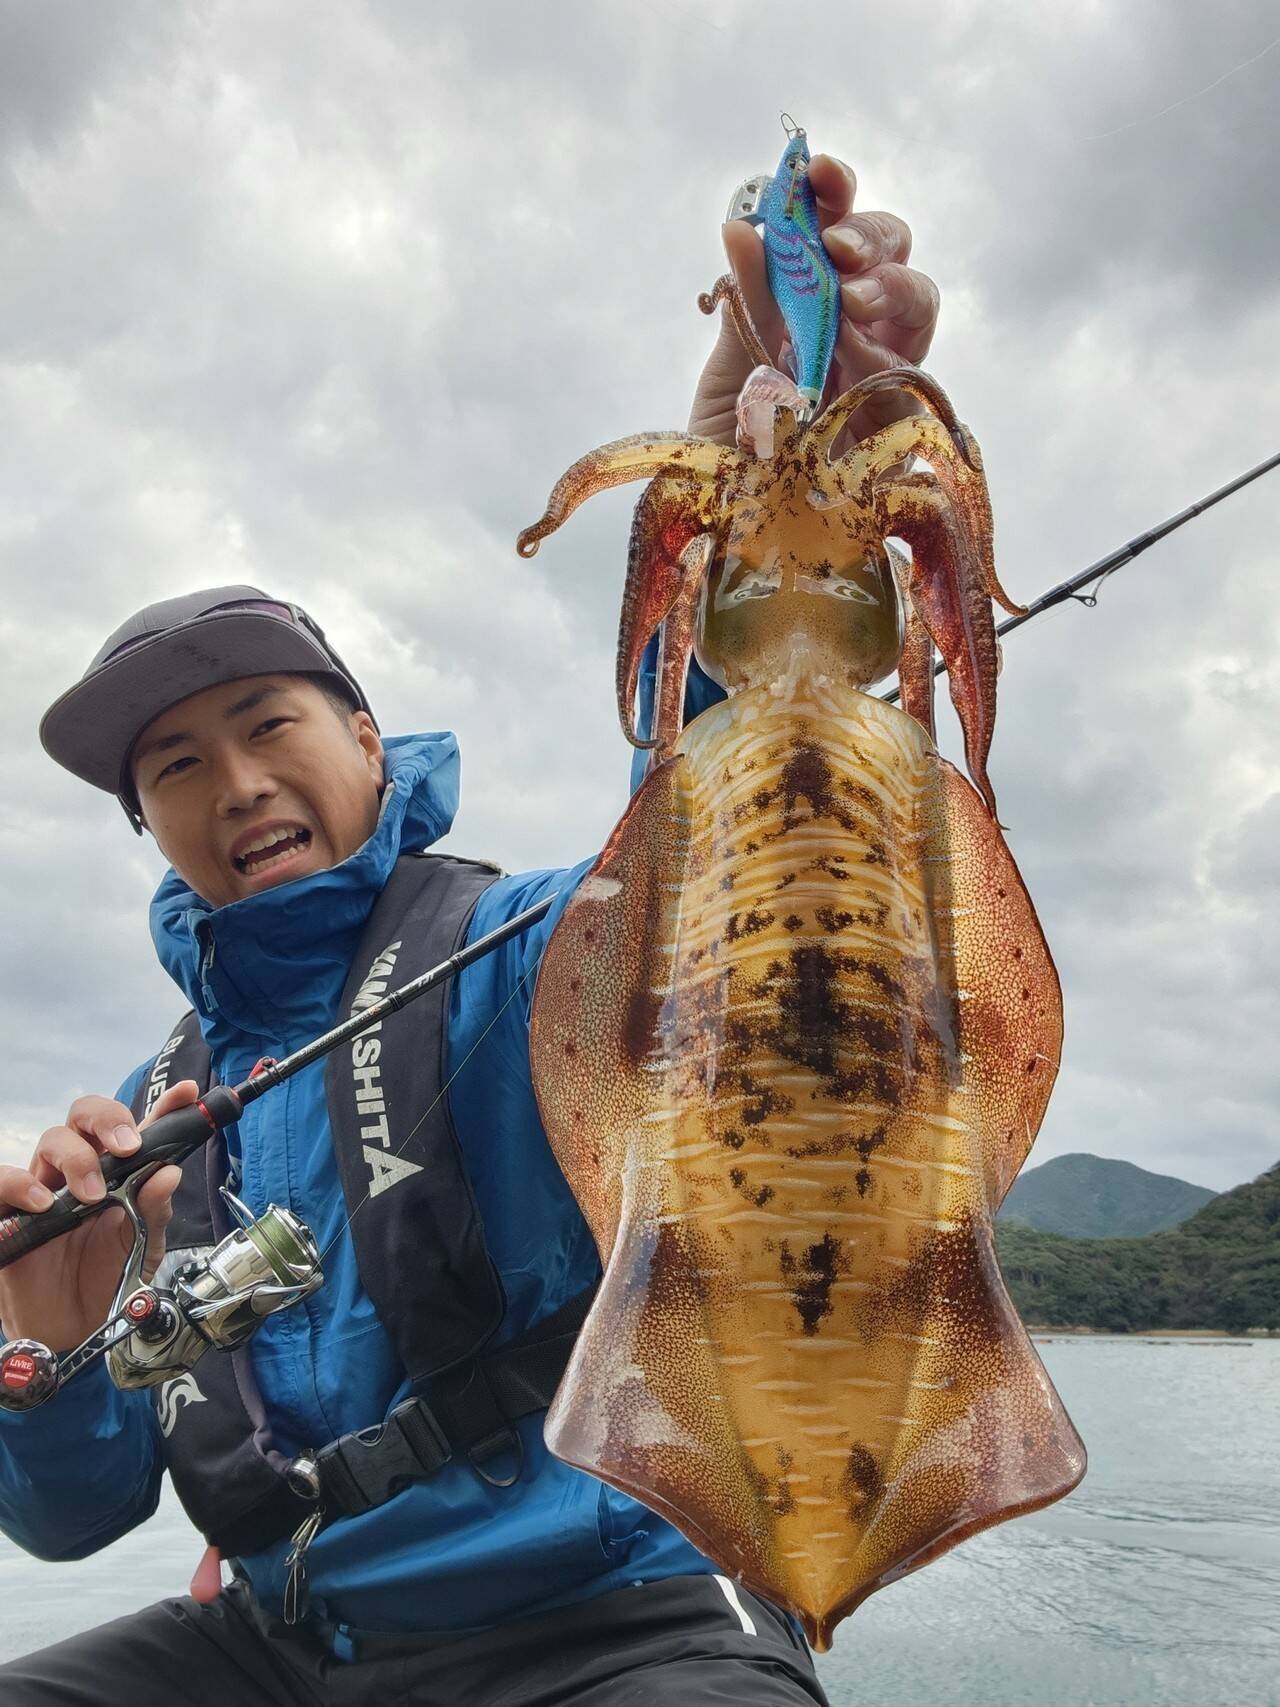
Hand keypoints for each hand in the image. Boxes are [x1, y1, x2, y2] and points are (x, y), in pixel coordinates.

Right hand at [0, 1083, 191, 1352]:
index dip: (163, 1106)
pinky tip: (41, 1203)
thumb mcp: (143, 1246)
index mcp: (118, 1172)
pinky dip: (18, 1184)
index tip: (187, 1094)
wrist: (76, 1330)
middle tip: (128, 1147)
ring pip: (51, 1140)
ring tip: (91, 1194)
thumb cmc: (109, 1278)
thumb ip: (155, 1210)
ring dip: (74, 1156)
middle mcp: (80, 1171)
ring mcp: (44, 1189)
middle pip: (85, 1115)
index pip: (136, 1128)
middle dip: (108, 1119)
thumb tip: (169, 1173)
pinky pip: (1, 1183)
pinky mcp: (10, 1216)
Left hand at [688, 155, 939, 444]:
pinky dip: (890, 355)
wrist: (740, 551)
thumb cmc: (731, 469)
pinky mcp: (910, 429)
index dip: (829, 195)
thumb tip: (743, 226)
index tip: (814, 170)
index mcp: (809, 313)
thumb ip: (746, 310)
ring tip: (854, 299)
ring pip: (919, 299)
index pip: (831, 235)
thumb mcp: (727, 384)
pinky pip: (919, 374)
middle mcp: (856, 335)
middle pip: (889, 251)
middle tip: (836, 249)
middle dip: (867, 232)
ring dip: (890, 282)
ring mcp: (888, 377)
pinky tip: (859, 357)